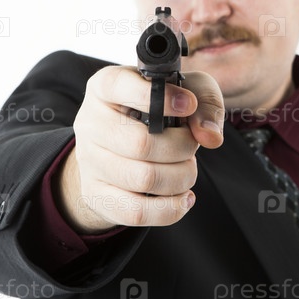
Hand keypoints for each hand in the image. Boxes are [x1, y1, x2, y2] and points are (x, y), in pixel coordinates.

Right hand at [56, 66, 223, 233]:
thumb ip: (205, 103)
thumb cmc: (158, 111)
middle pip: (141, 143)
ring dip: (180, 177)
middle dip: (181, 147)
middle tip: (191, 145)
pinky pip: (136, 211)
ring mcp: (89, 160)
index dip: (158, 98)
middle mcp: (90, 122)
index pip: (118, 86)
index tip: (188, 105)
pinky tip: (183, 197)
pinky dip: (169, 209)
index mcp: (105, 87)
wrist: (121, 146)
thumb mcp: (186, 91)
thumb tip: (209, 136)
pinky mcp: (95, 194)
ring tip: (187, 168)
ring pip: (143, 178)